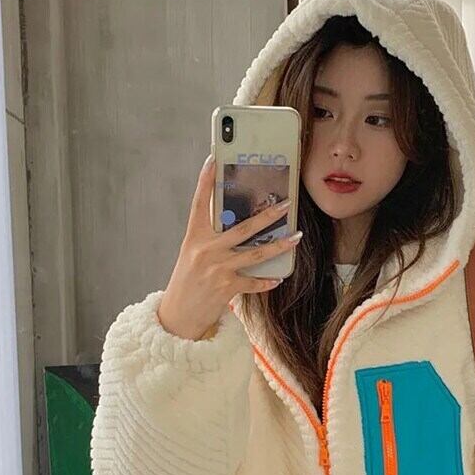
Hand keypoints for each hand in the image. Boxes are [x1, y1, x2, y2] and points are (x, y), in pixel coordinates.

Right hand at [157, 154, 302, 340]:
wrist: (178, 315)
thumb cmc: (188, 281)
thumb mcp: (193, 254)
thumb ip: (211, 238)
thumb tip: (238, 224)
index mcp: (194, 236)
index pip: (200, 203)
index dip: (205, 180)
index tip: (213, 159)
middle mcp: (206, 249)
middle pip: (242, 228)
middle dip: (267, 215)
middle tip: (286, 204)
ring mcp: (217, 269)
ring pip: (255, 254)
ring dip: (279, 245)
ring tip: (296, 237)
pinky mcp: (225, 288)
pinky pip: (253, 283)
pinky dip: (267, 281)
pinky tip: (278, 278)